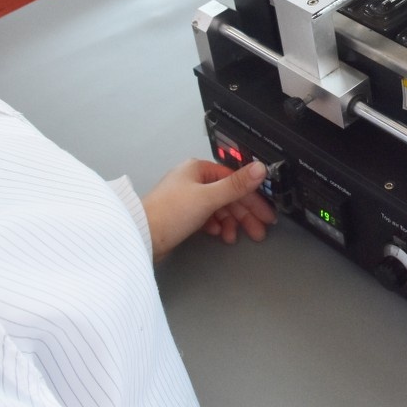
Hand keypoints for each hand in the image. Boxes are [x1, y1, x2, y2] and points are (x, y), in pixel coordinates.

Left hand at [141, 158, 275, 260]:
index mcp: (198, 169)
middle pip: (228, 196)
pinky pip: (207, 217)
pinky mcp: (182, 215)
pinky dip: (216, 226)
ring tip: (234, 238)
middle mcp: (193, 180)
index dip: (253, 199)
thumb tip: (260, 168)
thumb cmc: (170, 213)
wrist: (141, 237)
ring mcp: (187, 198)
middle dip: (244, 215)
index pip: (235, 181)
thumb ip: (236, 185)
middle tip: (258, 232)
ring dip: (230, 223)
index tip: (266, 214)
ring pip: (218, 208)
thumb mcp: (208, 198)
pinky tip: (219, 235)